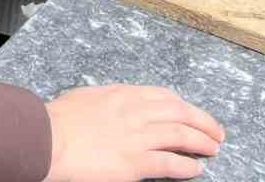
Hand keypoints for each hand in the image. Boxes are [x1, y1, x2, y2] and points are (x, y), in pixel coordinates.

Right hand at [44, 84, 223, 181]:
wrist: (47, 139)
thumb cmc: (59, 120)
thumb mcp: (88, 98)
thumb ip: (109, 101)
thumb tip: (118, 105)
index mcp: (124, 94)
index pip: (165, 96)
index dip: (184, 106)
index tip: (193, 112)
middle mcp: (135, 112)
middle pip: (180, 112)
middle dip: (202, 121)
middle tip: (216, 131)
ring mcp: (137, 137)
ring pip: (180, 135)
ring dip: (201, 141)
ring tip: (213, 148)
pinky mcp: (134, 163)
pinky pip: (169, 163)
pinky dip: (186, 166)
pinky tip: (196, 169)